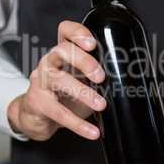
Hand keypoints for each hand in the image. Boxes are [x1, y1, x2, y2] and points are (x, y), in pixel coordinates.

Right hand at [7, 21, 106, 140]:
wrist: (38, 118)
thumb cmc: (63, 96)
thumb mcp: (81, 81)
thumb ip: (96, 76)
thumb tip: (126, 81)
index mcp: (62, 54)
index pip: (65, 32)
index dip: (77, 32)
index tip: (92, 43)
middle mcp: (49, 63)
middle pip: (62, 50)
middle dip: (84, 61)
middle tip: (101, 76)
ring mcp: (40, 80)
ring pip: (59, 79)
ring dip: (83, 93)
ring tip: (101, 105)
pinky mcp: (37, 102)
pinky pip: (58, 112)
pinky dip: (77, 124)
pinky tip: (92, 131)